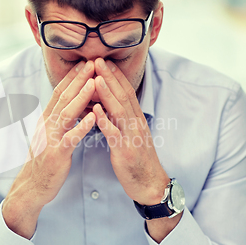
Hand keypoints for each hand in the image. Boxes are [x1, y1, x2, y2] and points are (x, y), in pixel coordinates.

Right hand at [2, 60, 96, 238]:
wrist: (33, 186)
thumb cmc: (46, 160)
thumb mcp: (50, 135)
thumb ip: (59, 119)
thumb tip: (69, 103)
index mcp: (47, 119)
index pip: (60, 92)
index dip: (72, 76)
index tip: (85, 62)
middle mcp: (47, 125)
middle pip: (63, 97)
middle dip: (78, 79)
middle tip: (91, 62)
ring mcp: (51, 139)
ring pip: (66, 113)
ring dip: (80, 97)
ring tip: (93, 82)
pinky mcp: (57, 154)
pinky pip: (70, 137)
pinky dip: (82, 125)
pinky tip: (93, 116)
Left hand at [93, 58, 169, 205]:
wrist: (150, 184)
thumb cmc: (137, 160)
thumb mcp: (131, 135)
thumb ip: (121, 119)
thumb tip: (109, 105)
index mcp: (136, 119)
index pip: (126, 92)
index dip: (115, 76)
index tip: (103, 61)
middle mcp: (136, 123)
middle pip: (122, 96)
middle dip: (109, 77)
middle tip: (97, 60)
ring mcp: (132, 136)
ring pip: (119, 111)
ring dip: (107, 93)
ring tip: (95, 78)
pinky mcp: (125, 151)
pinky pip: (114, 134)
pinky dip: (105, 121)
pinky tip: (95, 110)